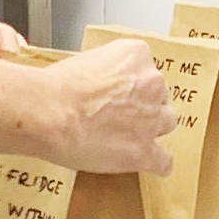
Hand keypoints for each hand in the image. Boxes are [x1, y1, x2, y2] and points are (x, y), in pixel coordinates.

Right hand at [44, 39, 174, 175]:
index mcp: (136, 55)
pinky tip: (147, 163)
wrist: (51, 113)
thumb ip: (102, 70)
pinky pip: (163, 161)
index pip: (145, 67)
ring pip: (167, 123)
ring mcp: (152, 118)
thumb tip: (97, 82)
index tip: (117, 91)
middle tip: (119, 114)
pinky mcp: (144, 151)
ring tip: (129, 137)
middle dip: (143, 105)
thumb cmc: (57, 87)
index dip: (130, 83)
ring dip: (151, 129)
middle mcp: (151, 83)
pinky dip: (155, 163)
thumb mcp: (83, 60)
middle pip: (159, 94)